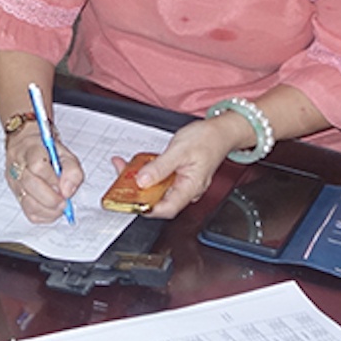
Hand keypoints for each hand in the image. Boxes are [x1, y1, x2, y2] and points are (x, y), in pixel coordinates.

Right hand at [4, 122, 83, 222]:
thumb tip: (67, 192)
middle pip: (29, 184)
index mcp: (31, 148)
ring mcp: (13, 180)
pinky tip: (51, 209)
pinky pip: (28, 211)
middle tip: (64, 202)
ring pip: (26, 200)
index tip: (64, 189)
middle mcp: (17, 164)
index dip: (52, 180)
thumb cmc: (47, 151)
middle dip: (50, 198)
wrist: (26, 145)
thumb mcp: (65, 154)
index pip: (37, 165)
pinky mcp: (15, 193)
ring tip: (60, 206)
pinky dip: (43, 214)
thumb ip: (72, 171)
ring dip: (47, 209)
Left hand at [124, 117, 239, 219]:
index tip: (129, 200)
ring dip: (138, 179)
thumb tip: (143, 181)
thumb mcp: (180, 151)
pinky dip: (146, 172)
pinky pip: (158, 178)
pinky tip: (136, 164)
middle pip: (158, 199)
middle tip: (120, 178)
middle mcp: (186, 189)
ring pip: (156, 188)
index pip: (167, 208)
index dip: (147, 208)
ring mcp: (181, 182)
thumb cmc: (207, 140)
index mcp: (190, 188)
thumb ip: (160, 167)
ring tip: (123, 167)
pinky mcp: (177, 175)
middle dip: (136, 191)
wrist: (220, 132)